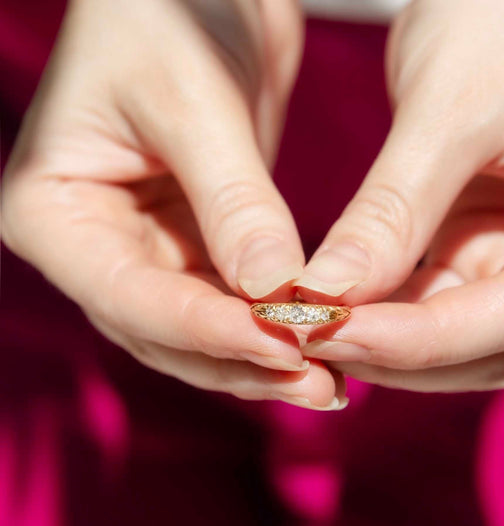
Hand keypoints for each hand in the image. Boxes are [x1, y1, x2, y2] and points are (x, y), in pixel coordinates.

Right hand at [3, 0, 345, 409]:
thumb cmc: (167, 14)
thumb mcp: (196, 102)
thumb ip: (234, 203)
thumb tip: (277, 293)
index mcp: (53, 212)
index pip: (130, 295)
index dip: (208, 329)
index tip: (286, 347)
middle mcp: (91, 246)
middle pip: (164, 331)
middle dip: (242, 360)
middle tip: (320, 388)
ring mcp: (140, 253)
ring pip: (199, 330)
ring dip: (260, 358)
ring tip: (327, 384)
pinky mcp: (189, 247)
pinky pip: (227, 302)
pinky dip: (267, 326)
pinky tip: (314, 346)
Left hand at [299, 0, 503, 390]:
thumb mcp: (454, 109)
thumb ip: (394, 211)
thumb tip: (326, 295)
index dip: (419, 339)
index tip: (329, 333)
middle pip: (488, 344)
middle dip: (396, 352)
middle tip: (308, 339)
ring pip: (455, 338)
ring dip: (383, 342)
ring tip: (312, 327)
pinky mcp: (485, 254)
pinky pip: (432, 304)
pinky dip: (382, 313)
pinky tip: (334, 306)